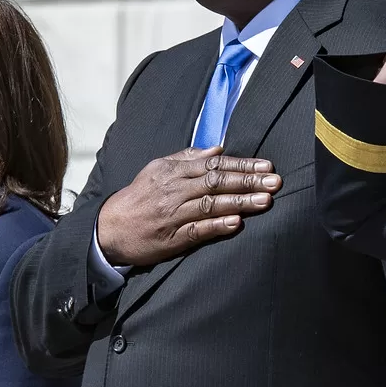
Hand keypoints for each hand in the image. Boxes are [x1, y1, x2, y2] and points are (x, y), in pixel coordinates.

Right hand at [96, 148, 279, 268]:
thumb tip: (218, 149)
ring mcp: (174, 214)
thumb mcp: (158, 170)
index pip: (214, 165)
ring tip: (265, 201)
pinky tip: (236, 223)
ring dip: (240, 202)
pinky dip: (217, 225)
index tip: (266, 166)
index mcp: (174, 172)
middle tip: (275, 182)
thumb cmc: (139, 198)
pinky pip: (197, 230)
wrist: (110, 228)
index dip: (242, 166)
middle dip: (248, 181)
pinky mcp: (172, 237)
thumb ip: (187, 158)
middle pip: (216, 182)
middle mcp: (175, 190)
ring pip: (211, 204)